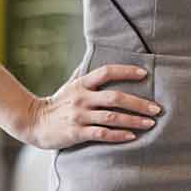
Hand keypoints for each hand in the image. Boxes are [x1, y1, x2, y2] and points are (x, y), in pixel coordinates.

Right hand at [21, 65, 156, 149]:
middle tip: (157, 108)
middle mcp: (81, 99)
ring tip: (151, 123)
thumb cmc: (58, 103)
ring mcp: (79, 116)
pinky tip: (132, 136)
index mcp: (81, 84)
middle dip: (139, 103)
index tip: (144, 74)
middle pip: (115, 98)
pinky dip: (118, 135)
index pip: (106, 72)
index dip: (126, 71)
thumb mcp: (70, 86)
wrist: (33, 123)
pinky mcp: (76, 133)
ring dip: (134, 120)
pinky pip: (101, 134)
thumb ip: (86, 75)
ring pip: (112, 117)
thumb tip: (98, 54)